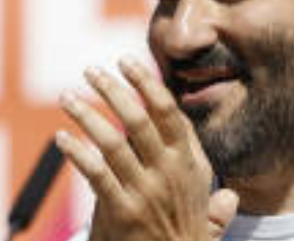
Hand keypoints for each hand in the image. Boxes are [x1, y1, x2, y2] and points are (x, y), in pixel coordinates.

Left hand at [58, 57, 238, 240]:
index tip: (127, 62)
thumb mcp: (206, 229)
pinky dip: (76, 152)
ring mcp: (144, 192)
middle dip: (112, 90)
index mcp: (190, 166)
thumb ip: (217, 211)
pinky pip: (94, 173)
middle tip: (91, 70)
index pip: (169, 113)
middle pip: (138, 119)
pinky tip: (62, 138)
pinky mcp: (120, 211)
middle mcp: (169, 174)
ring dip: (87, 115)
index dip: (147, 84)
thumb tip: (231, 199)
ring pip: (112, 141)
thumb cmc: (182, 248)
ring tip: (67, 96)